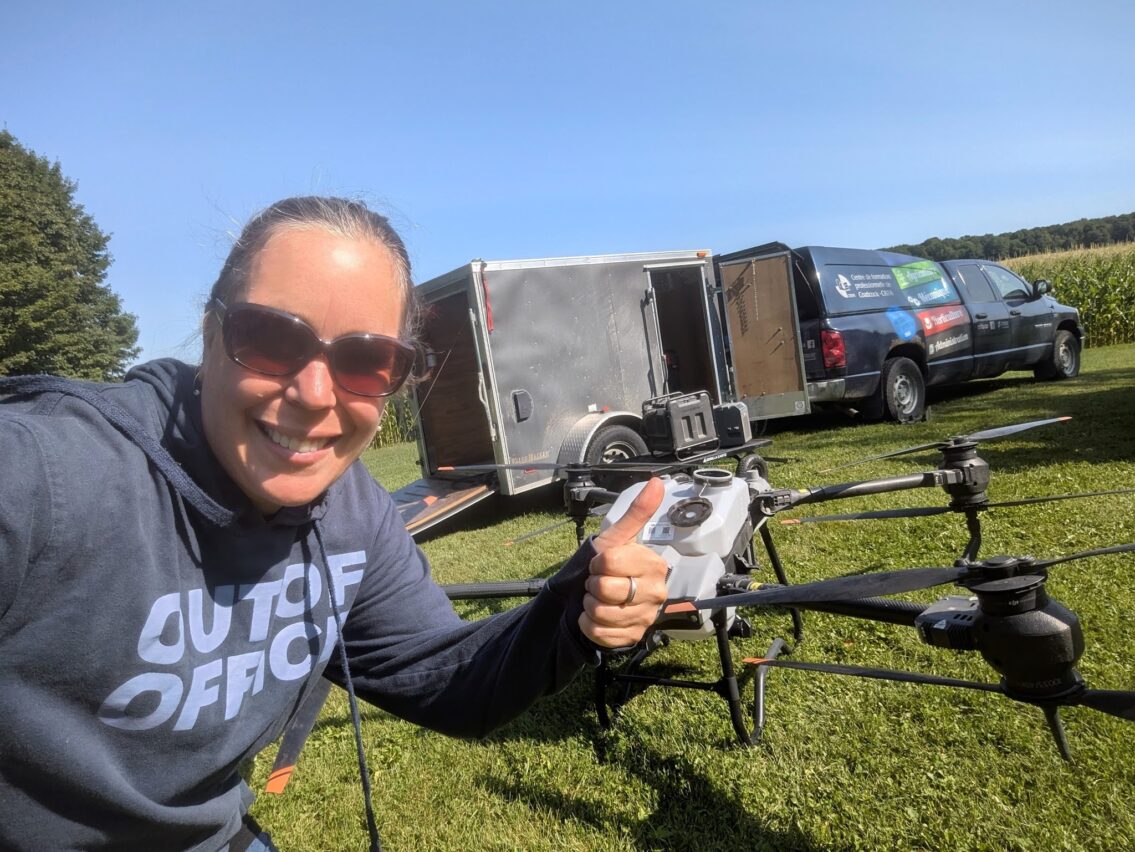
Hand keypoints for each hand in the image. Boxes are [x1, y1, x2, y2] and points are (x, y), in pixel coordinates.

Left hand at [580, 478, 669, 647]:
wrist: (596, 598)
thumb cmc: (607, 567)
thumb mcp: (616, 539)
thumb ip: (637, 513)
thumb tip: (657, 482)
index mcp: (654, 565)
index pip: (610, 562)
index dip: (597, 563)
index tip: (601, 564)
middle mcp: (655, 593)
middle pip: (604, 589)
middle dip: (592, 585)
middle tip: (598, 583)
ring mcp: (645, 617)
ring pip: (600, 613)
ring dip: (589, 606)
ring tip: (597, 599)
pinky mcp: (633, 638)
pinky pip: (600, 633)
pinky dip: (589, 625)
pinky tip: (596, 618)